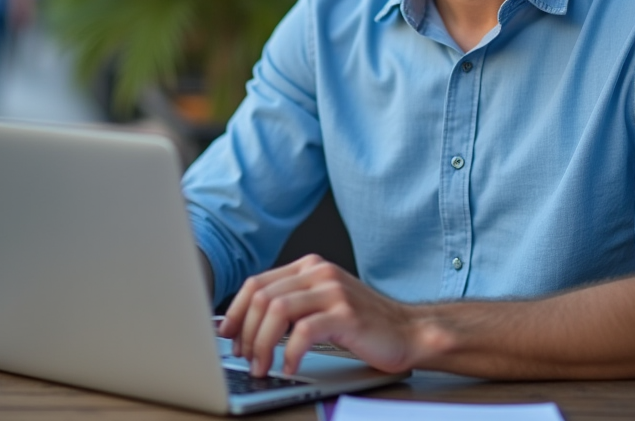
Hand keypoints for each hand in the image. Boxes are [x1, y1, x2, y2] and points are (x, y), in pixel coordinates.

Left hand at [217, 255, 423, 376]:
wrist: (408, 331)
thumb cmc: (363, 324)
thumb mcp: (321, 304)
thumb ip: (290, 305)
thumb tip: (245, 325)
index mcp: (309, 267)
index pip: (257, 283)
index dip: (236, 310)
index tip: (226, 334)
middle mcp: (319, 272)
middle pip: (262, 296)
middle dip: (245, 331)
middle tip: (243, 357)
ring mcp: (333, 291)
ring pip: (277, 311)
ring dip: (262, 344)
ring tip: (262, 366)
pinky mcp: (345, 314)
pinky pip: (303, 331)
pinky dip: (289, 353)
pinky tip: (289, 367)